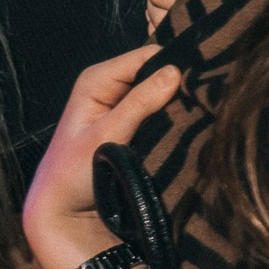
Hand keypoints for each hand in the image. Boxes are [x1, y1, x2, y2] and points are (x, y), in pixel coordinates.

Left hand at [22, 45, 181, 268]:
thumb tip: (174, 72)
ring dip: (177, 101)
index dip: (173, 63)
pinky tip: (189, 122)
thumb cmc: (72, 174)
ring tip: (201, 111)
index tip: (201, 79)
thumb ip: (138, 103)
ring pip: (161, 90)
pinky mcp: (132, 123)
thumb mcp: (106, 136)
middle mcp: (110, 85)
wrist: (63, 214)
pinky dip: (173, 116)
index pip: (147, 55)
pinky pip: (159, 109)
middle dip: (177, 83)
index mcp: (97, 79)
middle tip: (206, 97)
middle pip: (156, 70)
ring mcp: (122, 104)